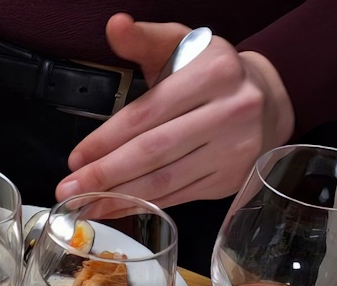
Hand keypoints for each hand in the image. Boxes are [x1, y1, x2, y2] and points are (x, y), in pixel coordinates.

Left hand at [55, 15, 293, 207]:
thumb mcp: (181, 45)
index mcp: (213, 74)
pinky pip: (179, 196)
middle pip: (154, 151)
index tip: (75, 158)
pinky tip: (117, 208)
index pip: (147, 113)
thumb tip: (114, 25)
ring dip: (120, 197)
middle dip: (106, 174)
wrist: (266, 101)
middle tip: (70, 189)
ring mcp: (234, 149)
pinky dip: (144, 205)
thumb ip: (143, 39)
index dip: (107, 139)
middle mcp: (230, 111)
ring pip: (166, 180)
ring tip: (86, 205)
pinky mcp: (231, 178)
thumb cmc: (210, 73)